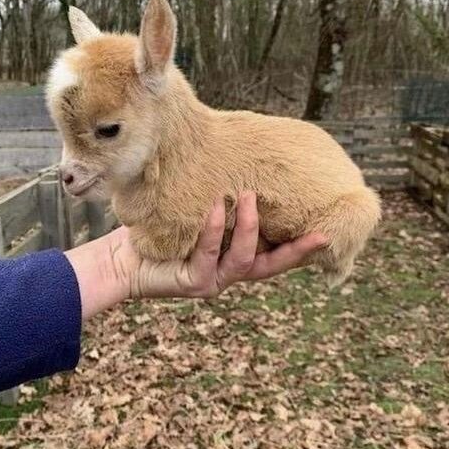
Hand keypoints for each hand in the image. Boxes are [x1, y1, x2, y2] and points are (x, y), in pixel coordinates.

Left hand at [65, 192, 327, 320]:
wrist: (122, 258)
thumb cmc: (162, 231)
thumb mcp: (199, 214)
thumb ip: (224, 204)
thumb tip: (242, 166)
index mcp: (236, 260)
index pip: (276, 255)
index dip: (301, 247)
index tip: (326, 231)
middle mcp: (229, 274)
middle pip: (272, 266)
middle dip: (296, 250)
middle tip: (318, 232)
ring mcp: (213, 280)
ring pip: (244, 259)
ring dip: (250, 228)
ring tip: (250, 197)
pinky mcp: (192, 282)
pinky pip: (208, 255)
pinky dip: (214, 230)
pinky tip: (215, 208)